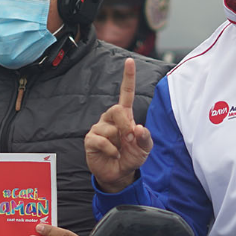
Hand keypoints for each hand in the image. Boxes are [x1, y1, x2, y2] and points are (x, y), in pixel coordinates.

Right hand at [85, 58, 153, 193]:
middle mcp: (110, 118)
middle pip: (116, 109)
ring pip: (109, 128)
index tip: (129, 61)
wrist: (119, 174)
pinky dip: (110, 149)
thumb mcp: (145, 149)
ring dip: (118, 142)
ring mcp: (99, 128)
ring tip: (119, 150)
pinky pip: (100, 140)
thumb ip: (145, 137)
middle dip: (125, 124)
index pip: (126, 93)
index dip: (128, 78)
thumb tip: (138, 127)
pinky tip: (113, 154)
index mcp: (125, 116)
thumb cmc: (131, 157)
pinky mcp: (90, 139)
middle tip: (129, 138)